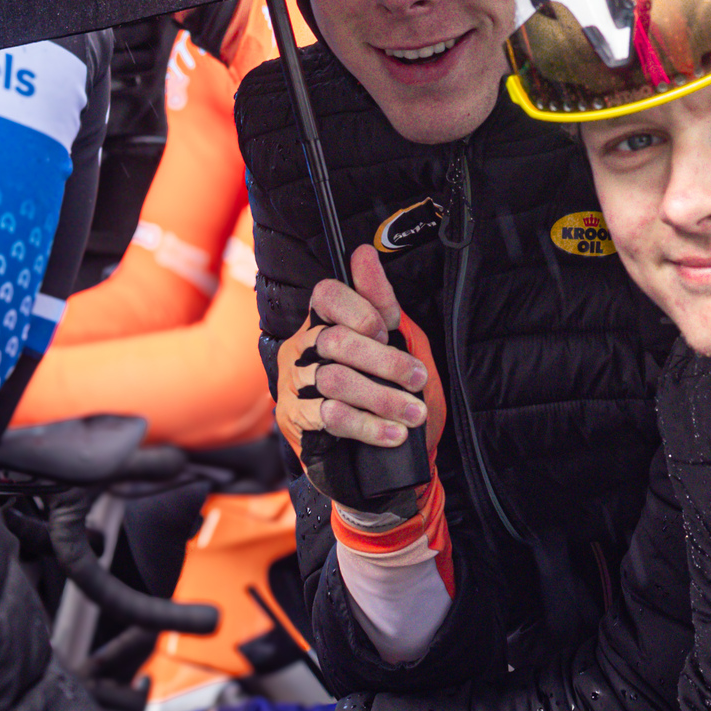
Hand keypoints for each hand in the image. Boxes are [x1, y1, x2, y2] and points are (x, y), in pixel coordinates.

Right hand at [275, 243, 432, 459]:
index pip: (326, 295)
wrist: (370, 459)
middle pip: (336, 341)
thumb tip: (363, 252)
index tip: (386, 330)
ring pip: (335, 380)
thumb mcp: (389, 344)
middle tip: (417, 379)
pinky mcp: (295, 419)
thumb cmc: (380, 390)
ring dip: (382, 397)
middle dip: (385, 361)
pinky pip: (330, 416)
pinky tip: (393, 433)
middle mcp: (300, 348)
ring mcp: (293, 384)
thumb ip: (378, 301)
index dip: (358, 309)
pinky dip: (368, 425)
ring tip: (413, 411)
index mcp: (321, 322)